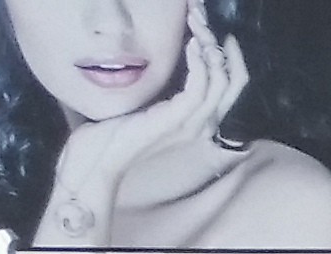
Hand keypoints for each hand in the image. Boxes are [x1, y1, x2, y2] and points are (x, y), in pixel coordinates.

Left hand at [49, 6, 254, 242]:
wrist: (97, 158)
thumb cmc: (109, 133)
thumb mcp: (137, 102)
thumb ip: (151, 86)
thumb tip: (143, 56)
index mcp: (195, 119)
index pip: (226, 84)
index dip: (226, 56)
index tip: (208, 29)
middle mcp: (201, 122)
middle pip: (232, 79)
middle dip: (221, 44)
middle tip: (201, 17)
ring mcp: (193, 122)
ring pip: (221, 79)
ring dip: (209, 45)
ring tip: (196, 23)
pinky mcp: (179, 118)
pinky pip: (202, 85)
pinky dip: (199, 61)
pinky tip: (190, 43)